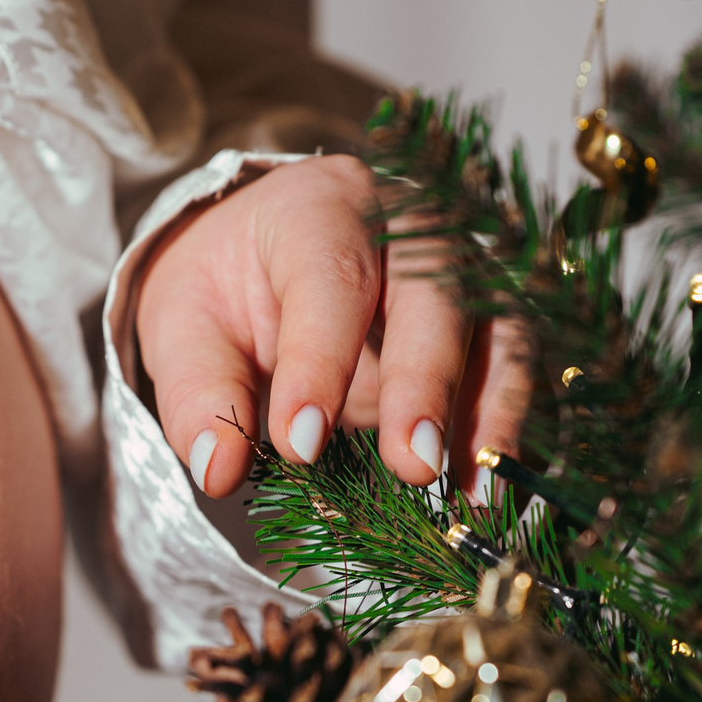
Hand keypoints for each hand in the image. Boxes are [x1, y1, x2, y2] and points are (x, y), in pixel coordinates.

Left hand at [134, 154, 529, 499]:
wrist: (263, 251)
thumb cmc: (226, 286)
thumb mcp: (184, 326)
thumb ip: (198, 396)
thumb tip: (219, 471)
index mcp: (321, 206)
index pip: (330, 282)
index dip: (319, 365)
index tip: (298, 446)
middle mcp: (409, 225)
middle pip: (436, 296)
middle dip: (425, 384)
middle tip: (413, 467)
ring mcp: (463, 267)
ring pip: (498, 329)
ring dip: (493, 414)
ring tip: (474, 495)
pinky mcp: (490, 317)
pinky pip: (517, 369)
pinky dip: (511, 430)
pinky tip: (488, 491)